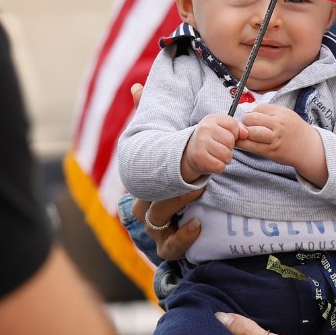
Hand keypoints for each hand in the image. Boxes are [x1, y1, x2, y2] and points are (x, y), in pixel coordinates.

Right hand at [125, 81, 203, 260]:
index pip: (140, 168)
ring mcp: (154, 228)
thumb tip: (136, 87)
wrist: (193, 226)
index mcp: (143, 181)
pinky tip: (197, 223)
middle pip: (147, 195)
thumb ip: (154, 120)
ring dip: (178, 202)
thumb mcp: (169, 148)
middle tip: (199, 171)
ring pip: (156, 218)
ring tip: (198, 188)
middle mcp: (144, 205)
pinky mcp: (168, 246)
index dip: (158, 156)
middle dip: (174, 182)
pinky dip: (182, 236)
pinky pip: (169, 247)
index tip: (188, 147)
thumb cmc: (177, 181)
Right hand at [182, 112, 246, 181]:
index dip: (234, 134)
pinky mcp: (199, 158)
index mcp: (212, 119)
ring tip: (215, 155)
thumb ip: (237, 128)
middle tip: (218, 147)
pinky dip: (219, 166)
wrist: (190, 152)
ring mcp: (201, 143)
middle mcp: (205, 129)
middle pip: (231, 141)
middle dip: (229, 148)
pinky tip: (211, 161)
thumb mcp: (221, 128)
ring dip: (225, 159)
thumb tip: (246, 134)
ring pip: (226, 155)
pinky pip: (220, 166)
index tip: (224, 136)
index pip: (233, 126)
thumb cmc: (210, 139)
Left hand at [239, 104, 326, 185]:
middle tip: (248, 128)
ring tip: (247, 136)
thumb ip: (269, 113)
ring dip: (244, 134)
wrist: (309, 148)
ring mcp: (274, 138)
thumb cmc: (294, 131)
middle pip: (251, 118)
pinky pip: (252, 146)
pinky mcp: (271, 151)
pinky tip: (242, 144)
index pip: (258, 108)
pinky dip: (243, 144)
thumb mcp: (286, 115)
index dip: (253, 113)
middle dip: (246, 122)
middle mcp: (278, 124)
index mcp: (281, 113)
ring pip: (250, 132)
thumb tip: (249, 114)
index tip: (255, 120)